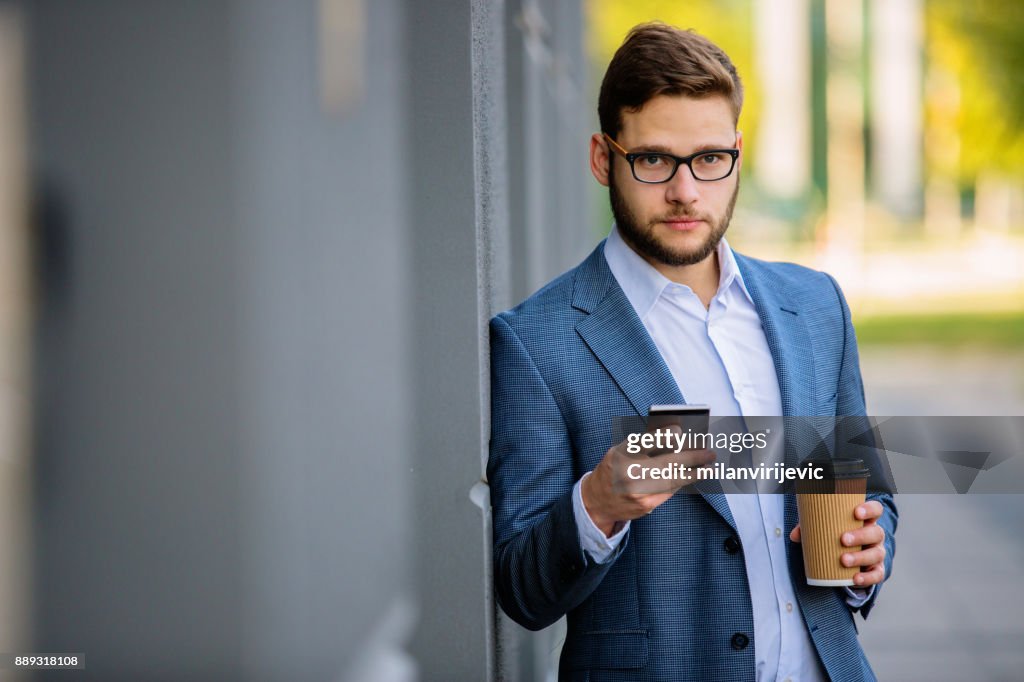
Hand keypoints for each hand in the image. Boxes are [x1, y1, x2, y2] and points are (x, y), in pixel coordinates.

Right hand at [582, 426, 715, 536]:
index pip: (645, 441)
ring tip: (709, 466)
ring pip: (673, 480)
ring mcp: (637, 492)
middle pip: (667, 463)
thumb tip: (677, 438)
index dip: (664, 435)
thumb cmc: (613, 470)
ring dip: (695, 473)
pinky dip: (682, 482)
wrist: (596, 501)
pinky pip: (669, 491)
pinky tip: (693, 476)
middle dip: (692, 457)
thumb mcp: (620, 451)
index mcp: (620, 454)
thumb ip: (644, 445)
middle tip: (709, 452)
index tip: (681, 430)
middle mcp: (628, 473)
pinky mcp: (645, 506)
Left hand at [789, 500, 886, 586]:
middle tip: (843, 539)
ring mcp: (877, 553)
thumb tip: (793, 535)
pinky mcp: (877, 570)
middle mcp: (875, 536)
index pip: (875, 510)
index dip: (869, 509)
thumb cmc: (836, 536)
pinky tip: (855, 578)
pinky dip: (867, 577)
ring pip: (876, 554)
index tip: (856, 512)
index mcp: (865, 520)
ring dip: (861, 557)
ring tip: (843, 560)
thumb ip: (810, 528)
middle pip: (876, 533)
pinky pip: (877, 575)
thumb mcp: (825, 529)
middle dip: (860, 536)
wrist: (848, 559)